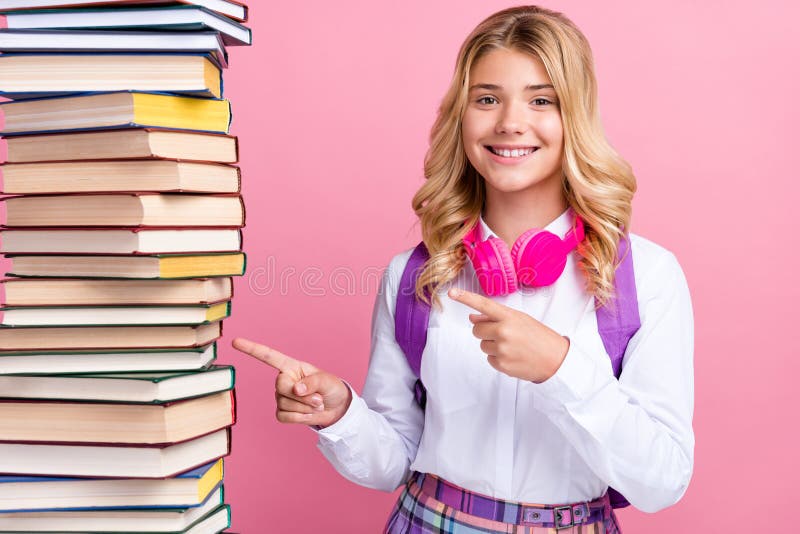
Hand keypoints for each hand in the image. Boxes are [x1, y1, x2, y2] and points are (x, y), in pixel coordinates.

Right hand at [231, 337, 351, 427]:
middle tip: (318, 399)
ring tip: (316, 404)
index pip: (269, 357)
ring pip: (284, 404)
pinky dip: (300, 418)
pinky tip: (308, 414)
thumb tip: (296, 389)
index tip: (235, 342)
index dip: (252, 349)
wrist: (336, 408)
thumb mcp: (327, 381)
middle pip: (281, 387)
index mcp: (292, 366)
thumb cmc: (331, 388)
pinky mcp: (282, 412)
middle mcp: (284, 380)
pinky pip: (285, 417)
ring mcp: (281, 396)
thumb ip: (312, 382)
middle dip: (302, 397)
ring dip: (305, 408)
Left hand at [447, 287, 569, 382]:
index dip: (466, 298)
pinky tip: (512, 356)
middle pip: (476, 329)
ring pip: (482, 344)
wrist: (556, 359)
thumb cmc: (538, 336)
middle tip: (503, 334)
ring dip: (492, 345)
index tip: (451, 293)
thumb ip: (496, 317)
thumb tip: (472, 318)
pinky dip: (497, 358)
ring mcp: (501, 349)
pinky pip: (488, 358)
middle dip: (485, 331)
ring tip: (512, 346)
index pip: (483, 304)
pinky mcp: (501, 364)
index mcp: (509, 316)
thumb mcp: (520, 320)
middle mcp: (503, 331)